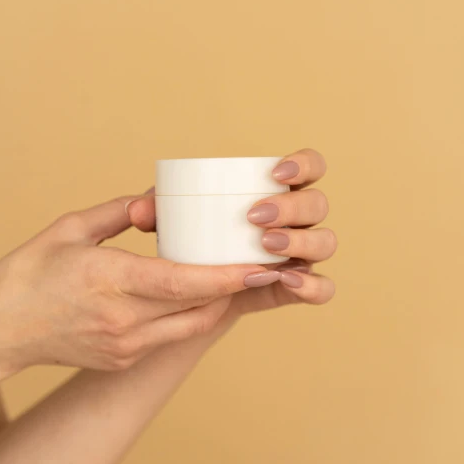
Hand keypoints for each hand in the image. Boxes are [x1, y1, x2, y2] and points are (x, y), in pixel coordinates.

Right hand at [0, 201, 280, 380]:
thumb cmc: (29, 273)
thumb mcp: (71, 228)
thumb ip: (120, 212)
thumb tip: (158, 203)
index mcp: (109, 280)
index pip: (183, 284)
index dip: (227, 278)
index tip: (260, 266)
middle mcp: (122, 320)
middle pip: (198, 308)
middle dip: (236, 289)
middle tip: (265, 266)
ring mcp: (124, 346)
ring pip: (190, 328)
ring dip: (218, 304)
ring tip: (239, 280)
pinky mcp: (123, 359)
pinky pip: (169, 337)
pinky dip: (190, 316)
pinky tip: (197, 295)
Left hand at [127, 148, 335, 327]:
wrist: (192, 299)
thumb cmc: (187, 245)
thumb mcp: (170, 226)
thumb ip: (154, 213)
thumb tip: (138, 210)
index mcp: (278, 191)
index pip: (311, 166)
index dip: (304, 164)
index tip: (274, 173)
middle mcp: (298, 221)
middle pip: (317, 204)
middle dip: (293, 207)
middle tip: (255, 217)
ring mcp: (303, 255)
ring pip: (325, 243)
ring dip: (301, 241)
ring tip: (265, 246)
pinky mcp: (299, 289)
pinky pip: (323, 288)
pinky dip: (312, 284)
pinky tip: (286, 280)